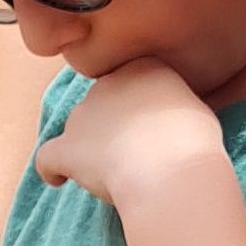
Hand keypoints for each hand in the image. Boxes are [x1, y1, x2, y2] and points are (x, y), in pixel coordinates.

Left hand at [32, 59, 223, 211]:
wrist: (171, 167)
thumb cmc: (195, 140)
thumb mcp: (197, 109)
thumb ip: (176, 107)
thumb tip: (173, 119)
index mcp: (143, 67)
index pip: (134, 82)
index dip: (139, 106)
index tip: (151, 126)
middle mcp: (107, 83)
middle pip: (103, 103)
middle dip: (113, 125)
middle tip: (135, 153)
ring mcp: (83, 115)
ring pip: (78, 128)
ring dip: (89, 146)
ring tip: (111, 172)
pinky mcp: (67, 147)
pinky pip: (47, 156)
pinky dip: (52, 168)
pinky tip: (59, 179)